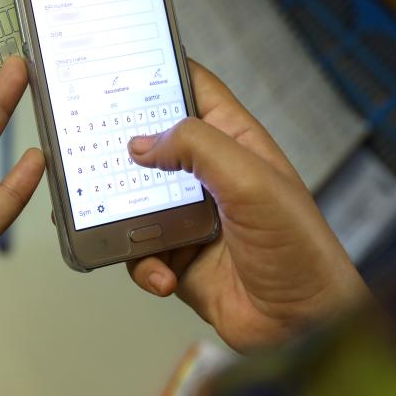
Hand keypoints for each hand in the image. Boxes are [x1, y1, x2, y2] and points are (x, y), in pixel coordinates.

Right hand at [126, 62, 369, 351]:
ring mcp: (189, 216)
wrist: (304, 326)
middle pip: (151, 144)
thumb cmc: (300, 249)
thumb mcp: (252, 182)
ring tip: (122, 222)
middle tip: (91, 146)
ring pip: (134, 199)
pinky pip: (138, 250)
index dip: (159, 74)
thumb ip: (198, 147)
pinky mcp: (177, 256)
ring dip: (123, 213)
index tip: (118, 68)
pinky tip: (162, 274)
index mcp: (234, 142)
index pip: (192, 90)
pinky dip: (141, 263)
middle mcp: (209, 175)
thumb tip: (143, 141)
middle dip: (121, 147)